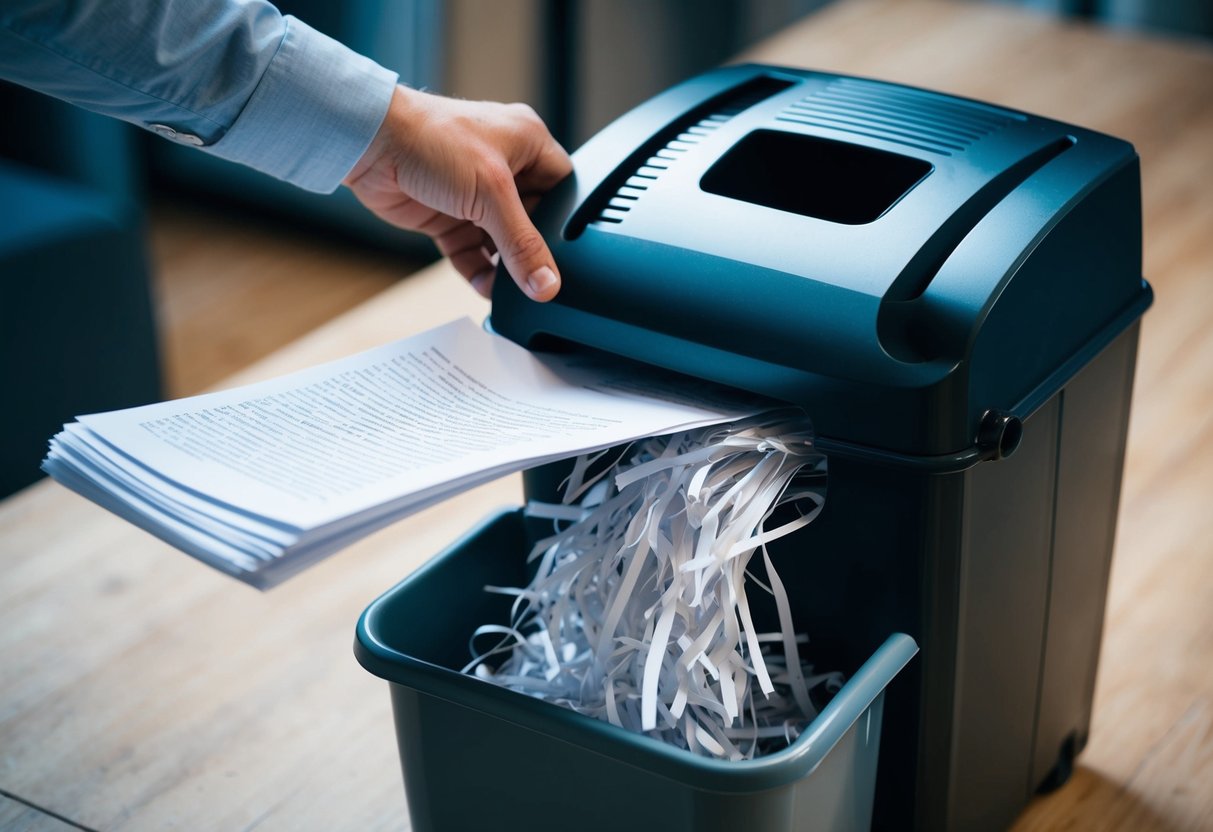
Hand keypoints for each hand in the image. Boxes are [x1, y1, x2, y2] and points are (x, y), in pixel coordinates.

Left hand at [343, 85, 571, 300]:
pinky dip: (479, 271)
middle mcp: (505, 167)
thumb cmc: (432, 139)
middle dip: (533, 252)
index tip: (572, 255)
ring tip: (515, 294)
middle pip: (533, 221)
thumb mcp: (492, 192)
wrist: (369, 144)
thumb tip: (547, 284)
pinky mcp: (447, 216)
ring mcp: (474, 194)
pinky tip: (487, 289)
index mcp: (527, 143)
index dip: (567, 220)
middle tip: (542, 282)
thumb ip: (522, 244)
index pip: (564, 188)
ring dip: (506, 268)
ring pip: (501, 242)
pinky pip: (471, 252)